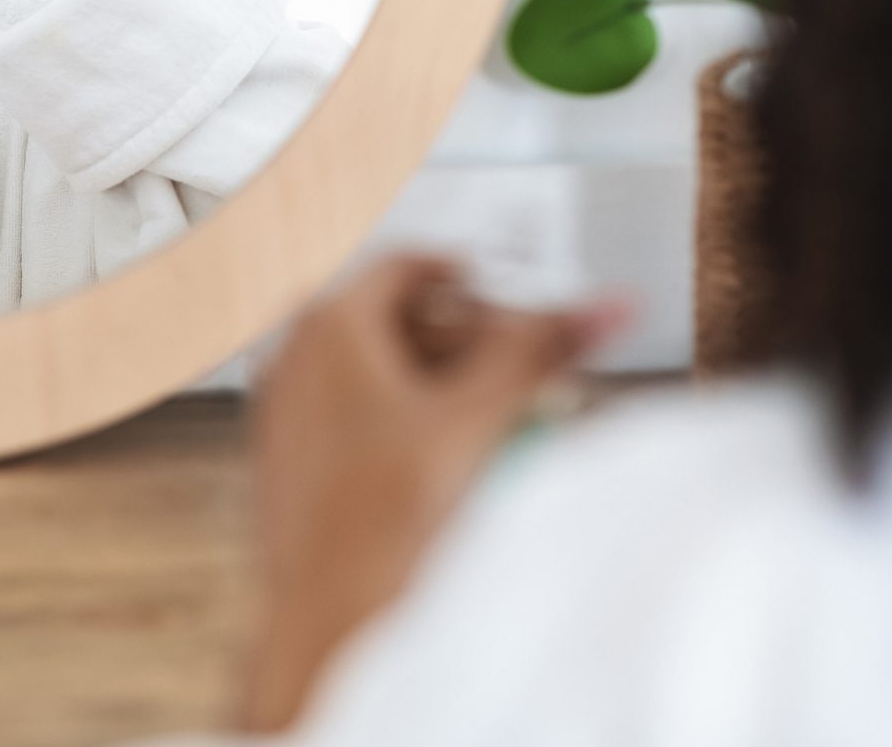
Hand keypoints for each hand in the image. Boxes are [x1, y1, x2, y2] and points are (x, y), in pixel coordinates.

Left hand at [238, 255, 627, 732]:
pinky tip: (442, 464)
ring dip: (433, 379)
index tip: (506, 298)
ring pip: (370, 368)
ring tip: (486, 416)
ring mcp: (283, 408)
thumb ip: (540, 351)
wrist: (322, 625)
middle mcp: (292, 354)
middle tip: (512, 364)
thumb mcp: (475, 422)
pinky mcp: (287, 461)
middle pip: (391, 316)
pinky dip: (399, 420)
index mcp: (327, 324)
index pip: (409, 266)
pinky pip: (350, 415)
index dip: (469, 278)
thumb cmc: (383, 523)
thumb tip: (608, 303)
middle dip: (458, 335)